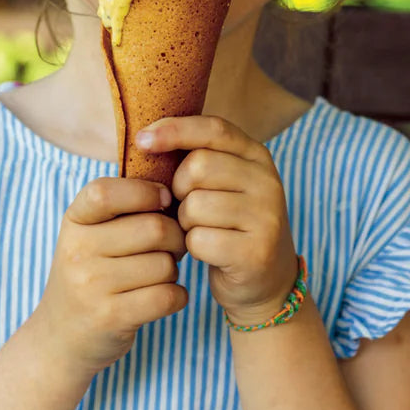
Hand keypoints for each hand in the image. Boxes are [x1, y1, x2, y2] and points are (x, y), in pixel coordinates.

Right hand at [30, 177, 187, 375]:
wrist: (61, 337)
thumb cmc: (90, 276)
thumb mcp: (89, 236)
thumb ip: (122, 210)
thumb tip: (178, 186)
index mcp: (73, 223)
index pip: (106, 192)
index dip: (145, 192)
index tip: (163, 201)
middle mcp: (77, 251)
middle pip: (154, 229)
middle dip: (176, 239)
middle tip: (171, 248)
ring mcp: (91, 286)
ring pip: (165, 265)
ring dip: (173, 272)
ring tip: (156, 277)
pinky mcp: (111, 317)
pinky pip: (169, 296)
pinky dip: (176, 297)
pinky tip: (162, 298)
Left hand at [136, 115, 298, 325]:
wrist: (264, 281)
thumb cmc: (225, 225)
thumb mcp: (217, 185)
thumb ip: (194, 160)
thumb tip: (143, 139)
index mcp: (256, 157)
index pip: (213, 129)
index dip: (174, 130)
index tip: (141, 140)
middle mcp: (268, 182)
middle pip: (198, 167)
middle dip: (178, 189)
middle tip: (187, 207)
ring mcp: (266, 217)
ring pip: (195, 205)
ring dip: (185, 222)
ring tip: (201, 230)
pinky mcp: (257, 251)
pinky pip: (200, 239)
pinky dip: (193, 247)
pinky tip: (209, 252)